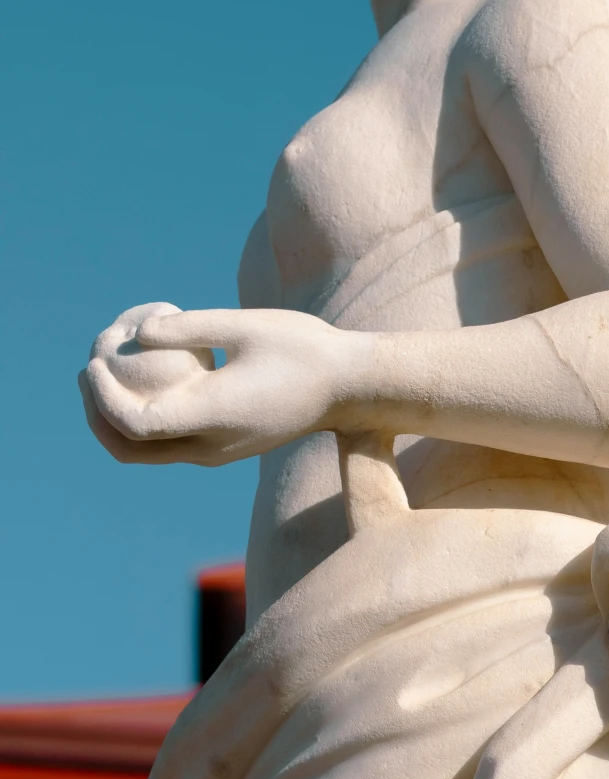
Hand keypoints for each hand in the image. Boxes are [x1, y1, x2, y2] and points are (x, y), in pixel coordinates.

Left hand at [82, 305, 368, 465]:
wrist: (349, 387)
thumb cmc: (306, 349)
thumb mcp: (247, 325)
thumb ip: (191, 327)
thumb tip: (138, 331)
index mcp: (214, 419)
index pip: (136, 422)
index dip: (102, 395)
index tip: (95, 358)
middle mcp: (210, 447)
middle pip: (128, 450)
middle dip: (96, 413)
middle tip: (89, 367)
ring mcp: (216, 453)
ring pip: (144, 451)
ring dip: (115, 418)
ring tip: (108, 370)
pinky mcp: (222, 447)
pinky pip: (166, 441)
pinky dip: (144, 414)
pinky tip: (146, 374)